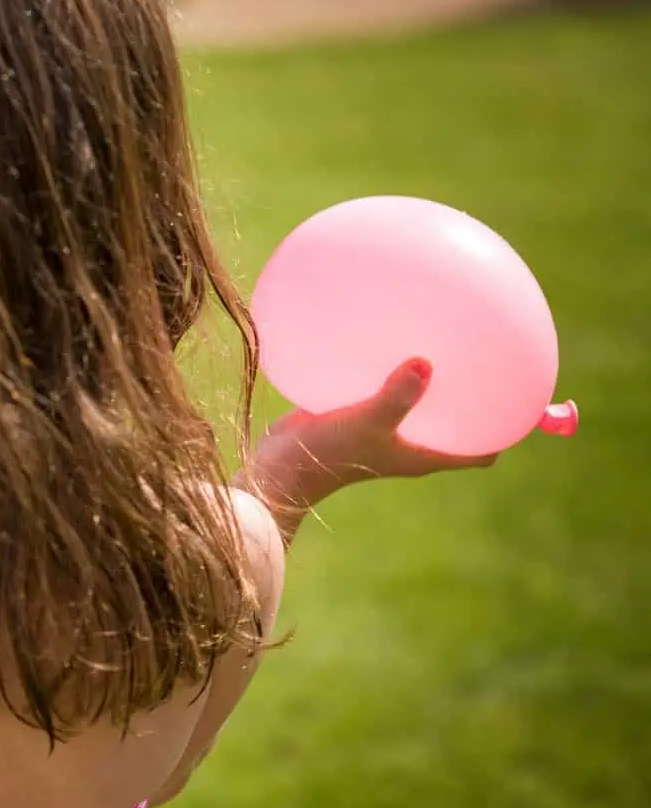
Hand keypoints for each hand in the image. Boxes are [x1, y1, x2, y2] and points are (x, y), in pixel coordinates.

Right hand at [242, 359, 496, 521]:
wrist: (280, 468)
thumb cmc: (330, 454)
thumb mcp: (367, 422)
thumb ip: (397, 396)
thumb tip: (426, 362)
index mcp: (425, 455)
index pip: (482, 450)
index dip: (508, 429)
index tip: (527, 398)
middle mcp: (410, 444)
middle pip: (456, 422)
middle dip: (472, 395)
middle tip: (487, 354)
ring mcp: (382, 430)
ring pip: (420, 405)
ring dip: (431, 382)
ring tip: (439, 339)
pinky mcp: (354, 415)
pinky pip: (384, 391)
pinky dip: (389, 372)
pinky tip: (381, 340)